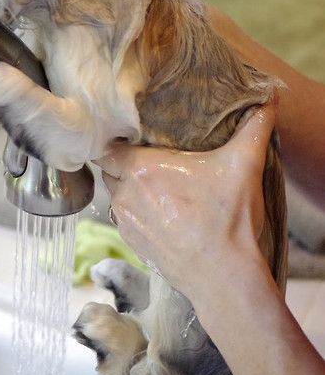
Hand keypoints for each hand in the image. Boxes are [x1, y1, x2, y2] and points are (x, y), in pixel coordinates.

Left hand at [95, 103, 275, 298]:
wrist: (223, 276)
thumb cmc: (228, 220)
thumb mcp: (244, 166)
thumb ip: (254, 127)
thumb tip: (268, 98)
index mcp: (141, 169)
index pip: (105, 146)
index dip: (113, 139)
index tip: (130, 135)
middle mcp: (125, 195)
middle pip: (110, 170)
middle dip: (123, 163)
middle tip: (148, 157)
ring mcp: (126, 222)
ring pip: (116, 196)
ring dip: (130, 189)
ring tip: (156, 186)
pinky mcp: (132, 244)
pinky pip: (125, 220)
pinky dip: (137, 213)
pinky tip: (161, 212)